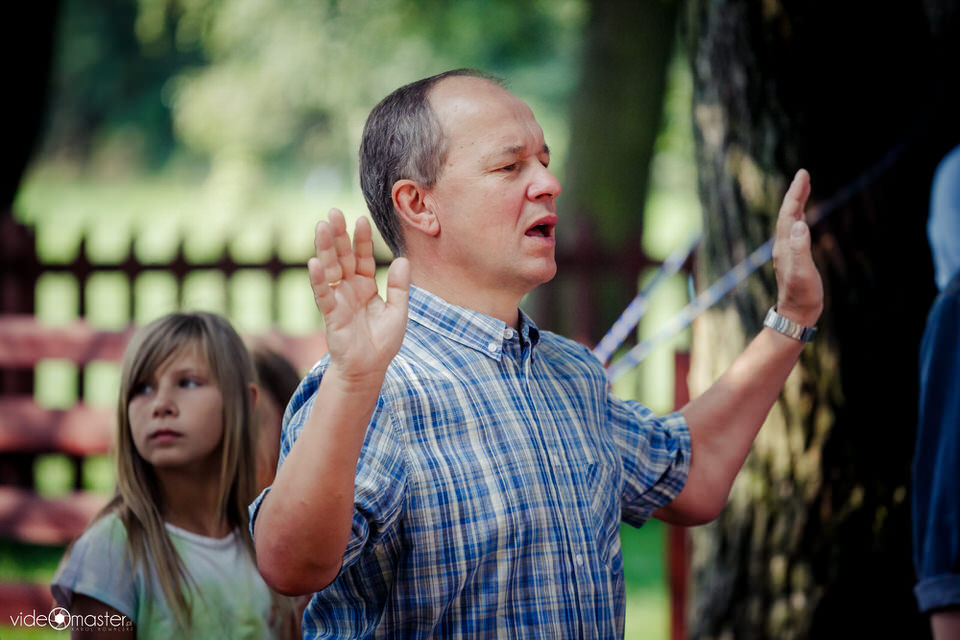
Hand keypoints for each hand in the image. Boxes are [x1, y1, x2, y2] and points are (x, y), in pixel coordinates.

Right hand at [308, 209, 409, 381]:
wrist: (370, 369)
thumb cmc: (383, 342)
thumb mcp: (398, 312)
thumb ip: (399, 287)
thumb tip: (402, 259)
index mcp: (366, 285)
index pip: (363, 257)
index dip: (362, 240)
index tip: (361, 219)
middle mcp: (350, 288)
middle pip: (343, 257)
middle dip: (338, 235)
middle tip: (333, 212)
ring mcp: (338, 299)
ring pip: (330, 269)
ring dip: (324, 248)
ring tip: (321, 227)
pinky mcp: (330, 314)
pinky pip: (322, 294)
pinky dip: (317, 279)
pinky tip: (313, 262)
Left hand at [773, 169, 822, 326]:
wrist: (795, 315)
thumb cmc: (802, 296)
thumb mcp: (803, 273)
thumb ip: (800, 249)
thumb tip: (800, 224)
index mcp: (785, 246)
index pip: (790, 213)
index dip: (796, 193)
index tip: (803, 174)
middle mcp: (783, 246)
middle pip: (787, 214)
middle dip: (796, 193)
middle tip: (804, 175)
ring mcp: (787, 252)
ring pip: (790, 221)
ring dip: (796, 203)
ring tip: (803, 189)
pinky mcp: (792, 259)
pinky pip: (794, 231)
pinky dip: (799, 218)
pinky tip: (802, 218)